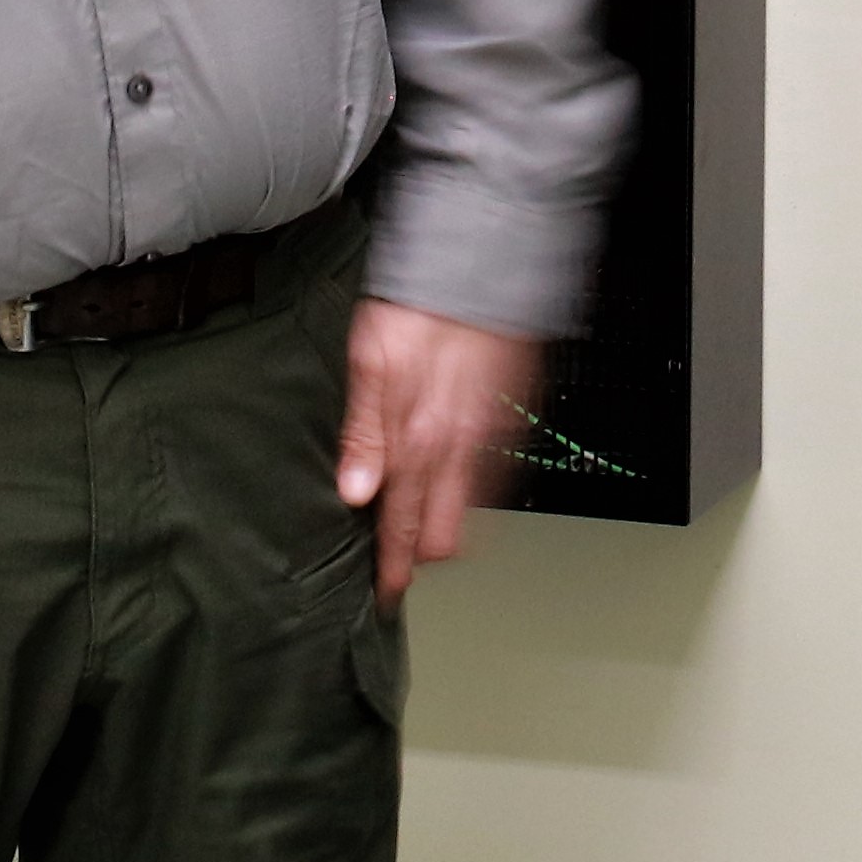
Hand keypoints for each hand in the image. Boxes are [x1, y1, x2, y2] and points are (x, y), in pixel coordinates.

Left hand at [337, 304, 540, 602]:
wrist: (482, 267)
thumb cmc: (418, 307)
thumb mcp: (369, 365)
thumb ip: (362, 434)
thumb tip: (354, 493)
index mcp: (419, 440)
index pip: (403, 523)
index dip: (394, 564)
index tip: (385, 594)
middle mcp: (458, 447)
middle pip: (446, 533)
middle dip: (421, 556)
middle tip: (399, 568)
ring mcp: (487, 435)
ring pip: (470, 508)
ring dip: (444, 525)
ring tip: (419, 531)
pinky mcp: (507, 417)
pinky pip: (489, 473)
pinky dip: (468, 489)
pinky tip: (449, 479)